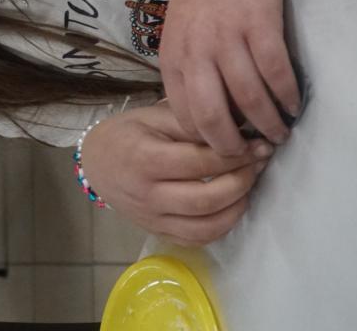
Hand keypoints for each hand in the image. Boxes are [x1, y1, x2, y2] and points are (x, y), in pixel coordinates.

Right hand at [80, 104, 273, 245]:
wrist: (96, 162)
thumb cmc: (128, 133)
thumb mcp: (154, 116)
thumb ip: (192, 124)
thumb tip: (238, 131)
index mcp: (144, 160)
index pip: (199, 162)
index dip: (235, 154)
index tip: (260, 145)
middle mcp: (148, 194)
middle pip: (206, 198)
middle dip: (242, 181)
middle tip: (259, 163)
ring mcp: (152, 218)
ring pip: (204, 226)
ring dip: (236, 207)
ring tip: (249, 185)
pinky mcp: (158, 232)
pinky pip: (196, 239)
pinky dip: (221, 226)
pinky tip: (232, 206)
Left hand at [159, 0, 300, 154]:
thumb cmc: (199, 3)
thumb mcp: (178, 41)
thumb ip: (188, 77)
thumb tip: (207, 122)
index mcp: (174, 60)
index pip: (185, 117)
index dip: (207, 142)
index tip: (226, 152)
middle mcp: (197, 53)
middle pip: (213, 117)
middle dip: (234, 145)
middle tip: (252, 154)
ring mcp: (228, 38)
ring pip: (249, 98)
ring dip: (268, 124)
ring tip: (280, 134)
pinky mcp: (259, 25)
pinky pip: (276, 71)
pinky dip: (287, 95)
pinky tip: (293, 105)